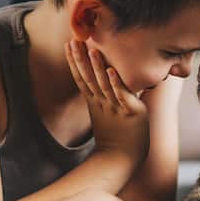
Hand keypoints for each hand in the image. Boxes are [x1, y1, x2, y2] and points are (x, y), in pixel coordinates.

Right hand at [65, 38, 149, 162]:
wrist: (121, 160)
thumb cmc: (116, 138)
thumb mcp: (105, 115)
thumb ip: (104, 99)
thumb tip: (104, 84)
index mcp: (95, 103)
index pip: (81, 78)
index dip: (74, 61)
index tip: (68, 44)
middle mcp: (103, 103)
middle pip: (88, 78)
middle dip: (80, 59)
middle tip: (73, 40)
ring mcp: (116, 108)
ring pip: (104, 84)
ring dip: (97, 66)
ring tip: (92, 49)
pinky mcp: (131, 112)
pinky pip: (122, 96)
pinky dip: (116, 83)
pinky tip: (111, 70)